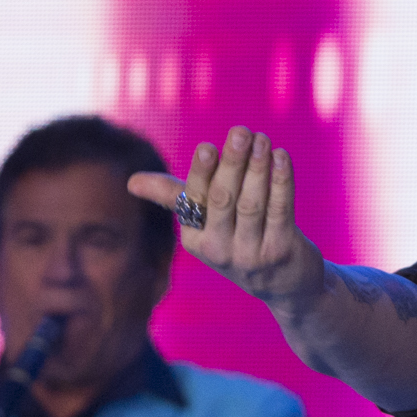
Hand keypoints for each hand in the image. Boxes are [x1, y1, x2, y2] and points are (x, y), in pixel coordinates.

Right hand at [128, 126, 325, 316]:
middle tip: (242, 131)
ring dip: (258, 168)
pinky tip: (281, 157)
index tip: (208, 147)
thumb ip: (175, 197)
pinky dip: (281, 182)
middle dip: (232, 162)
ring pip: (252, 203)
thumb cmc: (239, 241)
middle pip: (223, 198)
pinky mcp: (281, 251)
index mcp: (194, 238)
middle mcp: (219, 249)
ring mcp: (251, 253)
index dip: (201, 173)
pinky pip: (281, 210)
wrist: (285, 285)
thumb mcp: (204, 225)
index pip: (194, 199)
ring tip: (262, 139)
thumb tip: (131, 181)